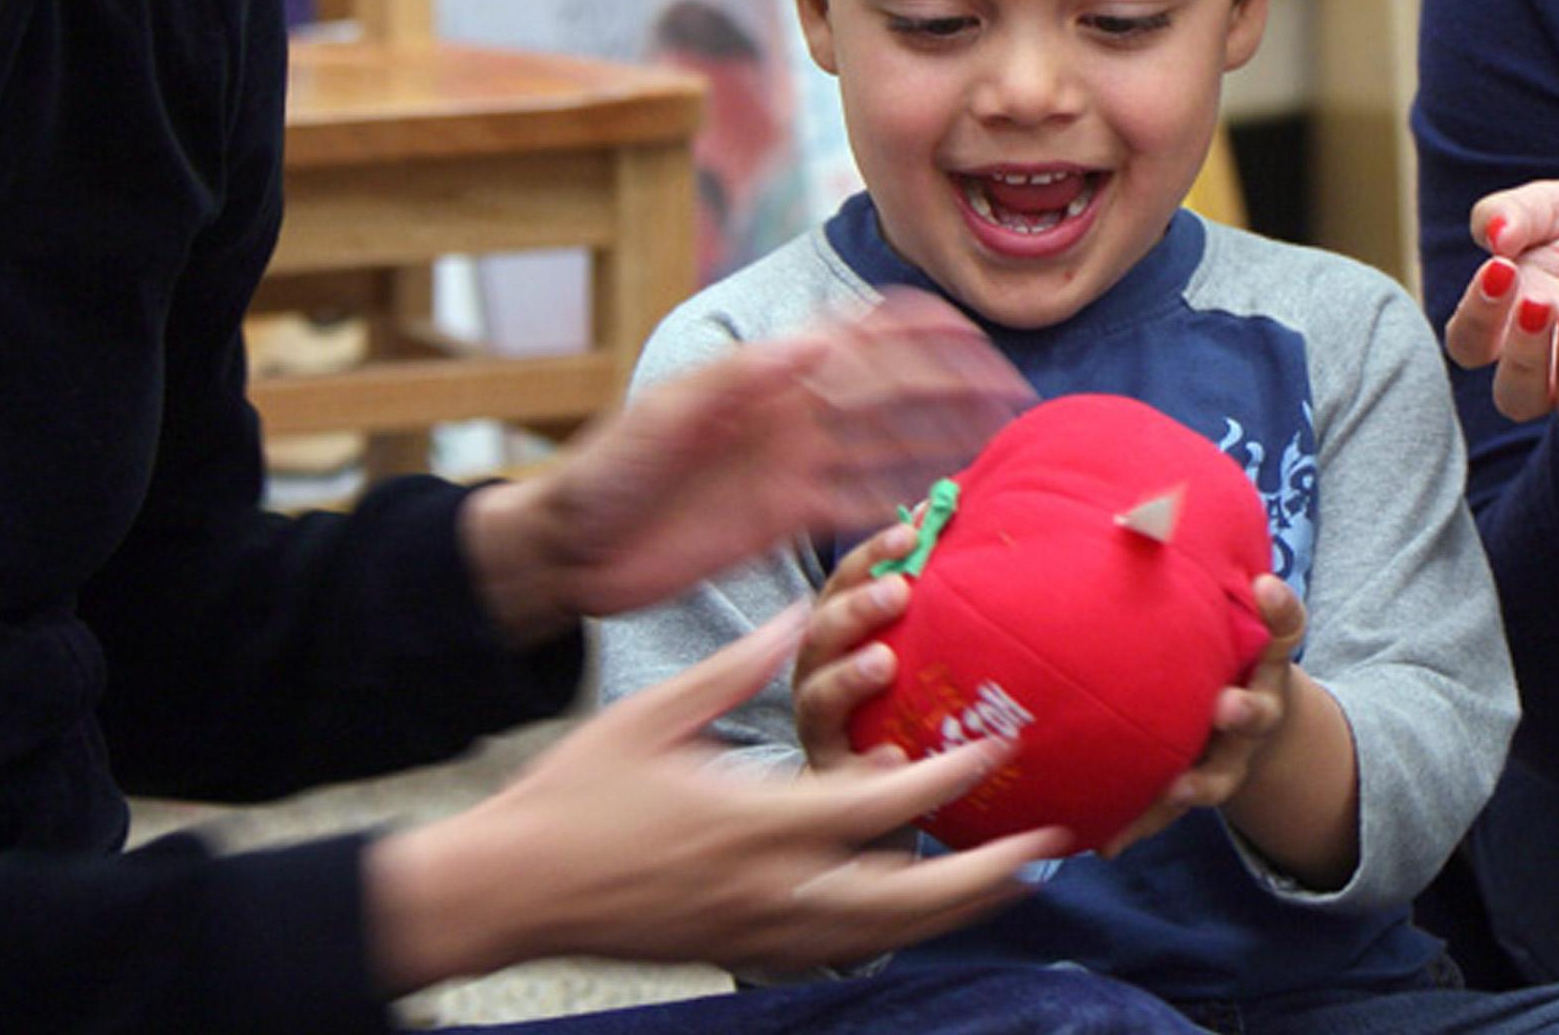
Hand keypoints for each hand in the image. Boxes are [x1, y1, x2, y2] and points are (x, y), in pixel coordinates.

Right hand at [365, 609, 1069, 987]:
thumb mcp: (653, 714)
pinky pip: (839, 946)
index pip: (878, 804)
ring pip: (880, 934)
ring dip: (951, 910)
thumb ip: (735, 667)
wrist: (511, 890)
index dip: (950, 779)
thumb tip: (797, 609)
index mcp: (753, 820)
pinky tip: (917, 911)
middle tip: (1047, 847)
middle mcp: (768, 887)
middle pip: (904, 899)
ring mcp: (756, 929)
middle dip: (982, 877)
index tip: (1001, 747)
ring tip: (1008, 883)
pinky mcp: (739, 948)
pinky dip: (890, 929)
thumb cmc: (574, 794)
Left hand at [475, 293, 1028, 632]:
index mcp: (768, 376)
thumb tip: (817, 338)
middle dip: (954, 387)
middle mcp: (792, 414)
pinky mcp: (786, 520)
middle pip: (891, 392)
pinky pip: (859, 503)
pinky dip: (904, 497)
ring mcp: (793, 467)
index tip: (978, 331)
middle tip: (1018, 396)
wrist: (572, 544)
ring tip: (1004, 440)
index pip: (860, 337)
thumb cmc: (607, 466)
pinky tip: (948, 497)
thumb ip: (739, 380)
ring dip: (945, 438)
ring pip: (888, 445)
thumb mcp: (666, 414)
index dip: (919, 330)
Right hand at [793, 524, 920, 775]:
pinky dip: (868, 765)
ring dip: (849, 677)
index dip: (873, 553)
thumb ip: (916, 593)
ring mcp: (818, 730)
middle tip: (899, 589)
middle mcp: (814, 676)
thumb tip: (954, 516)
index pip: (844, 583)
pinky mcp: (831, 781)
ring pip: (819, 700)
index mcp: (832, 636)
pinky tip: (895, 756)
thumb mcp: (900, 644)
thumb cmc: (888, 702)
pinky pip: (844, 775)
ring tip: (884, 662)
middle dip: (857, 608)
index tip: (914, 530)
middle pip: (822, 635)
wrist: (857, 796)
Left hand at [1102, 576, 1306, 857]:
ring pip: (1218, 776)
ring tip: (1176, 787)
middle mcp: (1254, 709)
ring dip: (1197, 782)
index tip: (1265, 588)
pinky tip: (1107, 842)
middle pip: (1258, 711)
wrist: (1243, 720)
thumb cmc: (1218, 650)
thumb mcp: (1222, 615)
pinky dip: (1140, 825)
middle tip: (1229, 705)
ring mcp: (1230, 757)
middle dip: (1245, 710)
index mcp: (1262, 659)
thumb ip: (1196, 582)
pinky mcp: (1196, 787)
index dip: (1278, 610)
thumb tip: (1129, 515)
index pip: (1283, 628)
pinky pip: (1167, 812)